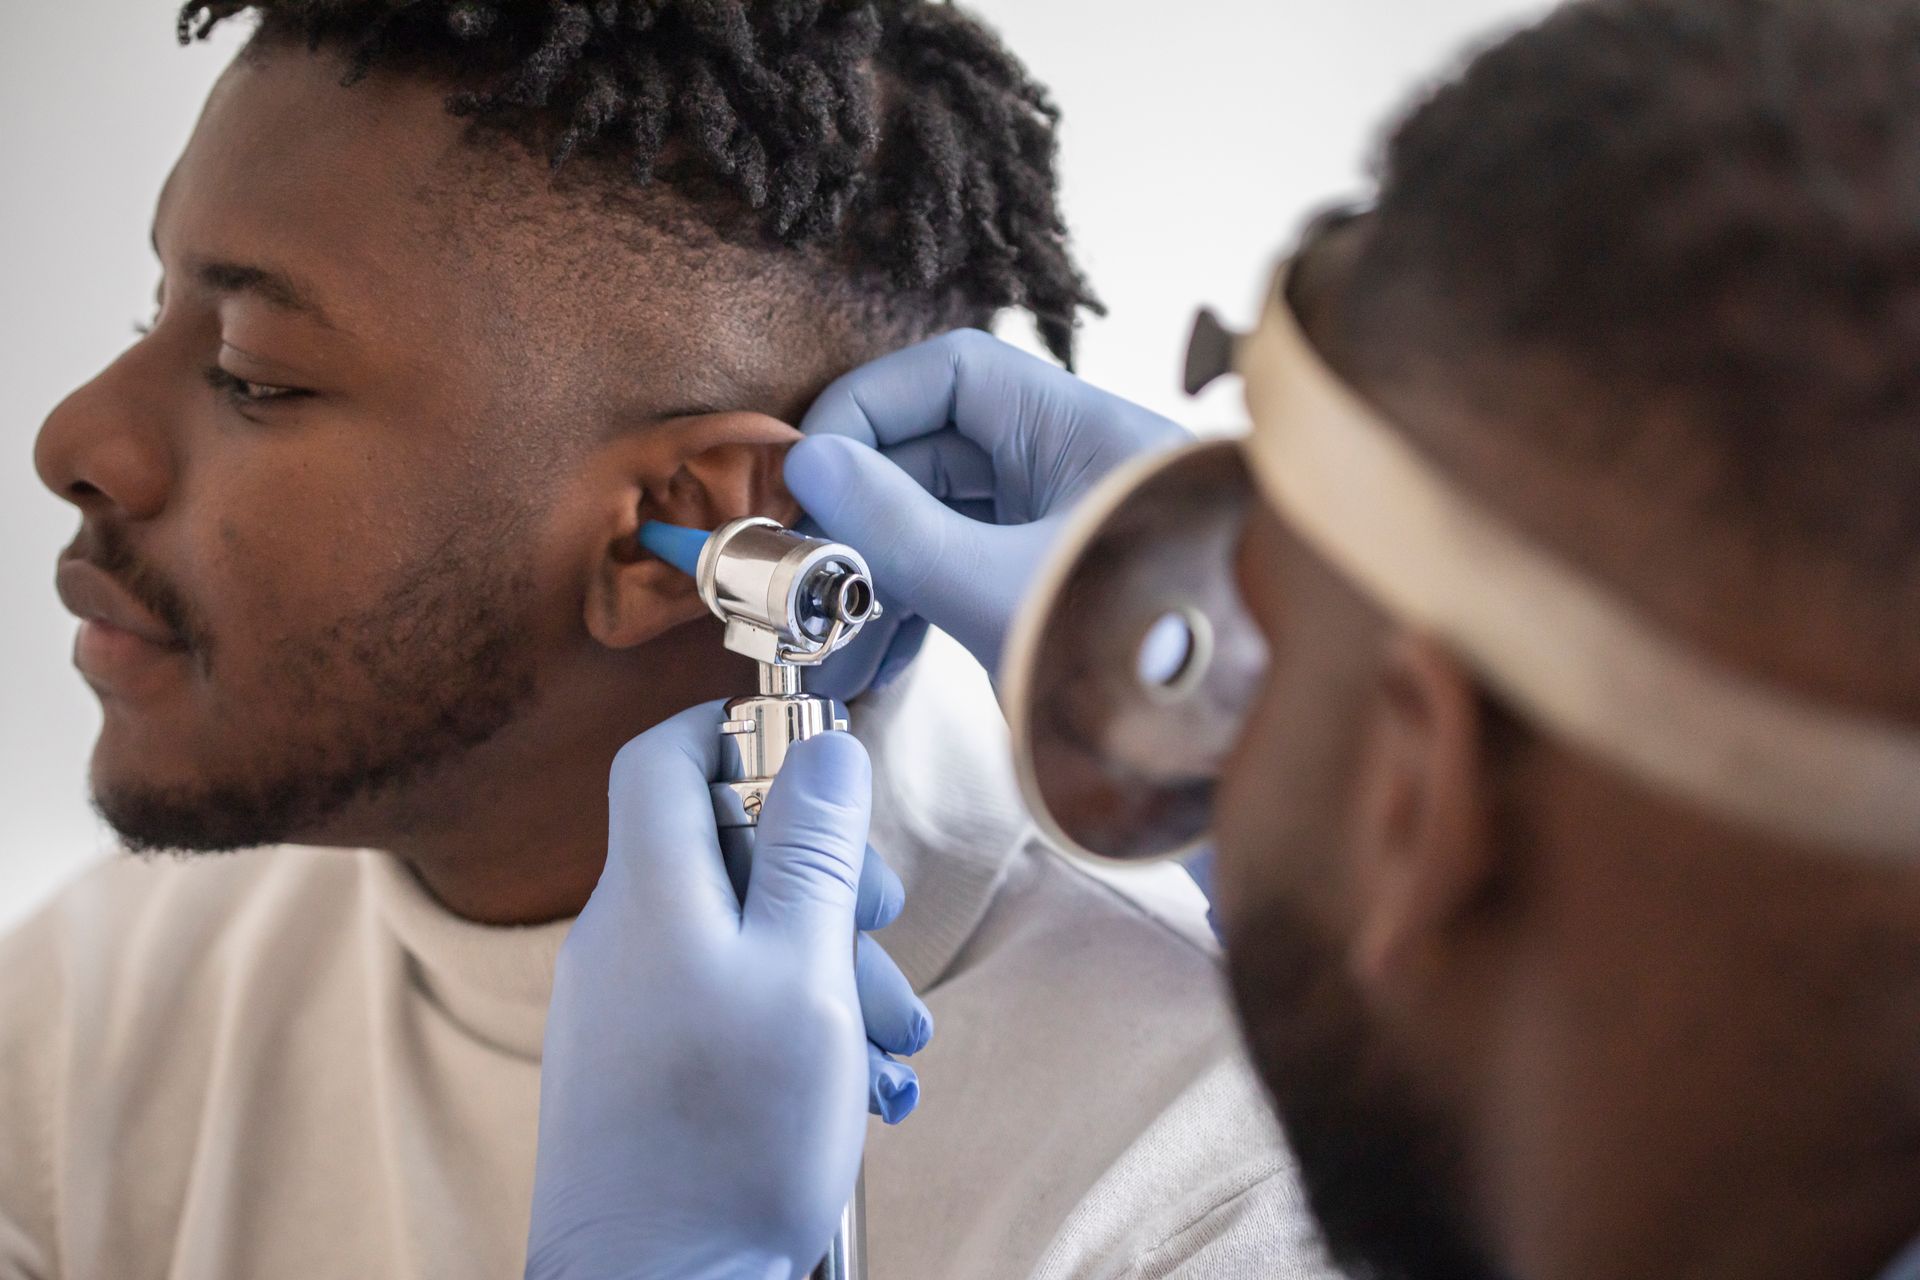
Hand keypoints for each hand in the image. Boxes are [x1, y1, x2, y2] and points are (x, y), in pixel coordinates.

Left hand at [525, 703, 931, 1279]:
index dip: (736, 731)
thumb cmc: (730, 1140)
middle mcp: (621, 941)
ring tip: (891, 1040)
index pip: (664, 757)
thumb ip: (812, 852)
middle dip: (824, 877)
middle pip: (723, 851)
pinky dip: (794, 1024)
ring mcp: (624, 1009)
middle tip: (884, 923)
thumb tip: (823, 748)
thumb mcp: (804, 971)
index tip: (814, 754)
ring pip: (739, 939)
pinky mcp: (638, 1070)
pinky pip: (724, 1006)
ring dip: (829, 968)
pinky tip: (855, 1084)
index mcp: (651, 897)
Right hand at [786, 329, 1187, 680]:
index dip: (869, 407)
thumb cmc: (1138, 664)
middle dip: (862, 513)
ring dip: (880, 576)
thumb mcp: (999, 592)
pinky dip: (918, 611)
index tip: (807, 469)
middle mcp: (1078, 467)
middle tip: (802, 566)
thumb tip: (810, 463)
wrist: (1227, 750)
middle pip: (940, 451)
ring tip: (826, 643)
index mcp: (1086, 432)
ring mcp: (1067, 530)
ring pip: (948, 522)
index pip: (955, 374)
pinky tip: (873, 664)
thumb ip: (899, 525)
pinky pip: (970, 575)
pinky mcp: (1057, 589)